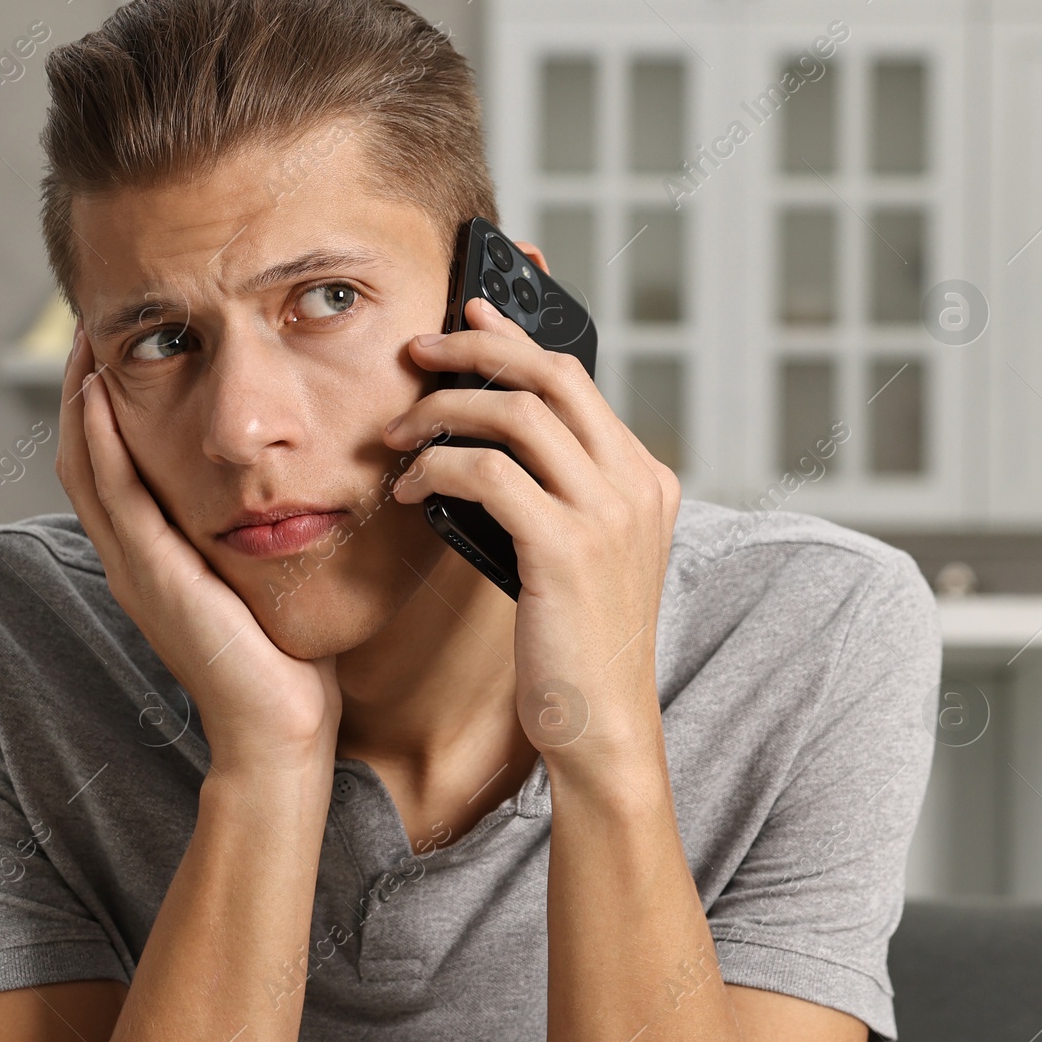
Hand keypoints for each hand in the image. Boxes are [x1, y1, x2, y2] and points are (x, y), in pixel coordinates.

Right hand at [55, 325, 341, 775]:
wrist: (278, 730)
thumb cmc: (284, 661)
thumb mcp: (261, 581)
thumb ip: (255, 536)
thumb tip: (290, 492)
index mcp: (151, 559)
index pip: (109, 468)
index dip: (102, 411)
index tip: (117, 354)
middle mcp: (130, 559)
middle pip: (81, 457)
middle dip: (79, 392)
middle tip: (91, 329)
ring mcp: (133, 568)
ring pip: (84, 467)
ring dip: (78, 402)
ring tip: (86, 343)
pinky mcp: (152, 575)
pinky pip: (114, 493)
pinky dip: (100, 441)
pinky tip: (99, 395)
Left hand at [381, 294, 681, 770]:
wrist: (601, 725)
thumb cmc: (574, 644)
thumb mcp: (577, 555)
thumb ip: (554, 495)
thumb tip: (484, 443)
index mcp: (645, 477)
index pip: (576, 380)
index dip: (514, 341)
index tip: (467, 316)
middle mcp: (636, 483)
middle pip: (550, 375)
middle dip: (475, 349)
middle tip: (417, 352)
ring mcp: (608, 513)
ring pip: (515, 414)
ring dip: (442, 410)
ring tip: (397, 432)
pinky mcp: (565, 547)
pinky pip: (487, 473)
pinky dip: (436, 467)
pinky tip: (407, 490)